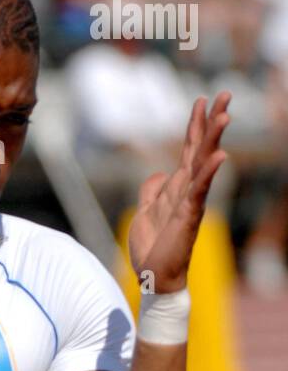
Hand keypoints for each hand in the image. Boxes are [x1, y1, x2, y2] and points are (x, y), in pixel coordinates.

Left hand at [128, 93, 230, 293]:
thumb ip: (150, 191)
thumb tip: (156, 174)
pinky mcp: (189, 216)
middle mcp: (188, 190)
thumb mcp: (144, 212)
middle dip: (212, 122)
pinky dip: (209, 174)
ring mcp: (190, 202)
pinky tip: (220, 157)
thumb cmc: (152, 248)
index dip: (194, 126)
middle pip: (201, 149)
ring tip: (225, 116)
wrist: (154, 277)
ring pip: (204, 164)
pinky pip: (200, 191)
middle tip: (225, 94)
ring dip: (214, 140)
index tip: (202, 100)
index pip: (188, 150)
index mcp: (177, 187)